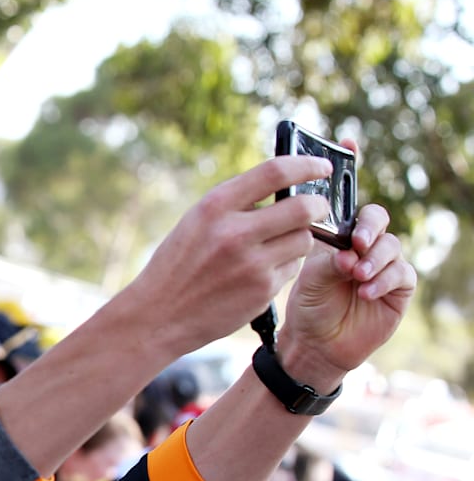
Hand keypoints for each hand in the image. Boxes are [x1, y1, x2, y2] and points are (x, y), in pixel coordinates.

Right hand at [119, 155, 341, 357]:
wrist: (158, 315)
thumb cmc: (178, 265)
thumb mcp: (196, 223)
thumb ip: (236, 204)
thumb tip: (283, 186)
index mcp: (215, 207)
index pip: (275, 172)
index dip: (307, 165)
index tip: (321, 166)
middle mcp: (235, 233)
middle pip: (304, 207)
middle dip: (319, 205)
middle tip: (319, 206)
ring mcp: (252, 264)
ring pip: (304, 240)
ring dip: (300, 239)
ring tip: (276, 246)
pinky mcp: (262, 291)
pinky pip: (293, 269)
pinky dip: (285, 266)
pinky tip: (260, 272)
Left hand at [278, 190, 415, 392]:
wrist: (316, 343)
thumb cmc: (310, 307)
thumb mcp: (310, 281)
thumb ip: (329, 263)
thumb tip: (351, 254)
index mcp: (343, 242)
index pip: (360, 217)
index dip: (361, 221)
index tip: (353, 236)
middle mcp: (366, 251)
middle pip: (381, 226)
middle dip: (371, 233)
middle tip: (359, 245)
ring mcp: (384, 268)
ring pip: (393, 248)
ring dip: (375, 260)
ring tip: (358, 276)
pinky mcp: (398, 290)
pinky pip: (402, 275)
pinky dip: (384, 281)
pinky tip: (366, 293)